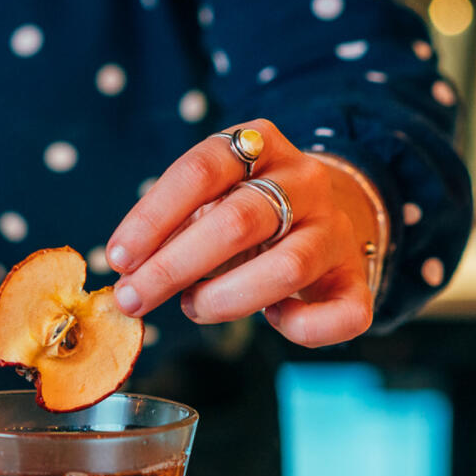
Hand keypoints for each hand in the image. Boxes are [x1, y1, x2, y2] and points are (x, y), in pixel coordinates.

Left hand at [105, 119, 377, 347]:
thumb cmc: (247, 216)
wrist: (330, 215)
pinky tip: (275, 321)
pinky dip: (302, 328)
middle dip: (173, 267)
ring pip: (286, 268)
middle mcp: (304, 181)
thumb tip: (128, 274)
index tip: (118, 258)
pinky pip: (343, 314)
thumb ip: (173, 228)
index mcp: (259, 147)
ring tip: (193, 307)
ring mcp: (335, 229)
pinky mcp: (358, 277)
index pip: (200, 170)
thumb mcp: (209, 200)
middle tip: (133, 299)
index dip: (152, 217)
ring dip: (225, 299)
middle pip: (238, 221)